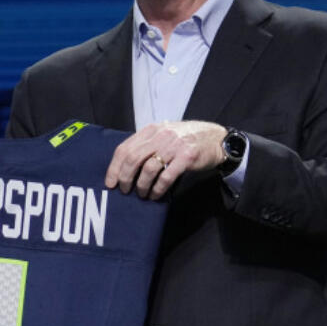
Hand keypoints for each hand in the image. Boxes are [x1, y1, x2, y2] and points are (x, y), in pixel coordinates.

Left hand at [105, 120, 227, 199]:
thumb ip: (147, 145)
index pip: (124, 148)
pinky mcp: (186, 157)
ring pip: (148, 169)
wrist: (216, 139)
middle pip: (132, 159)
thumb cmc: (187, 139)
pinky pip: (166, 177)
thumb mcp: (164, 135)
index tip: (110, 182)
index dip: (114, 167)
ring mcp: (174, 146)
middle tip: (124, 191)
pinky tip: (155, 195)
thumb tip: (125, 166)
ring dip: (141, 186)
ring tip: (142, 195)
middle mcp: (160, 135)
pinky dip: (157, 189)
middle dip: (125, 178)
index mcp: (151, 130)